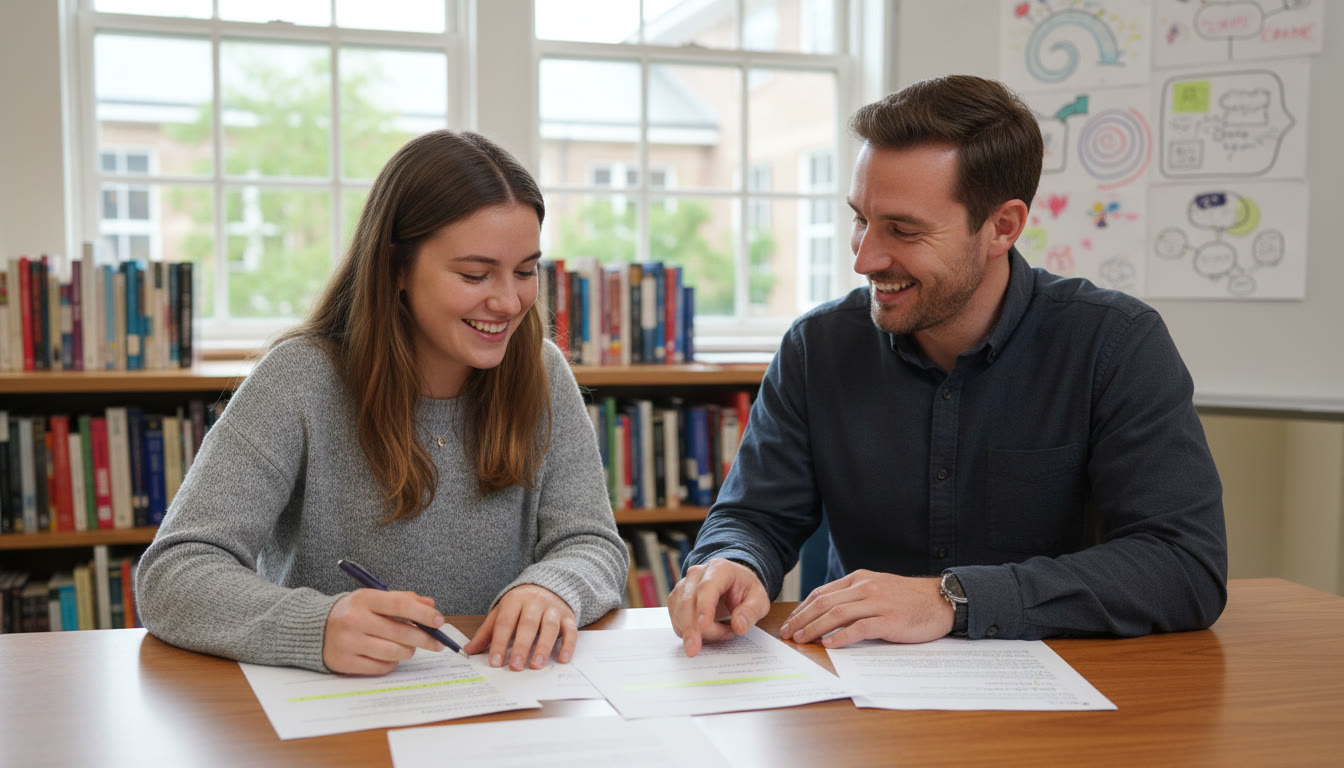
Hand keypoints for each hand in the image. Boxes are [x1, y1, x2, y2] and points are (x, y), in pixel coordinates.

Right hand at [322, 589, 447, 674]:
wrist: (314, 629)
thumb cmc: (352, 612)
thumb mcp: (373, 598)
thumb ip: (403, 599)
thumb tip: (430, 607)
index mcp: (363, 599)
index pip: (400, 604)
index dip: (423, 614)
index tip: (440, 621)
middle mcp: (354, 620)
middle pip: (401, 633)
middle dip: (425, 638)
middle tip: (437, 642)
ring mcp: (348, 643)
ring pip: (394, 652)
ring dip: (408, 651)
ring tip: (408, 646)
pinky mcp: (345, 663)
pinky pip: (381, 667)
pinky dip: (391, 662)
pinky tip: (388, 654)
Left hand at [464, 585, 576, 670]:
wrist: (549, 585)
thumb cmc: (522, 605)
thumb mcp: (502, 612)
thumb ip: (487, 632)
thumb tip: (469, 650)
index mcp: (515, 601)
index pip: (505, 622)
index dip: (499, 642)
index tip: (495, 662)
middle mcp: (535, 602)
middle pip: (528, 624)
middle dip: (521, 646)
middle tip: (515, 667)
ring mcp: (553, 609)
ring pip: (549, 627)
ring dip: (543, 647)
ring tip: (536, 665)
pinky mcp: (568, 616)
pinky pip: (571, 630)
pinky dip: (568, 645)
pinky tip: (563, 659)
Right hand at [667, 558, 770, 656]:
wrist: (734, 583)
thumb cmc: (745, 590)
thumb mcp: (759, 600)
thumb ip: (751, 612)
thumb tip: (738, 625)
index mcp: (719, 569)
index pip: (707, 588)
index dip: (704, 607)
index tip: (703, 626)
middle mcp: (696, 574)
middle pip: (687, 603)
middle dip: (691, 628)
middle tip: (694, 650)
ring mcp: (683, 586)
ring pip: (680, 614)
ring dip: (697, 632)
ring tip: (723, 632)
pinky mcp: (676, 599)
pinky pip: (677, 620)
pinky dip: (690, 632)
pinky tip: (709, 632)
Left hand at [777, 570, 953, 648]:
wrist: (941, 600)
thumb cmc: (908, 599)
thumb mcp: (877, 588)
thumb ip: (854, 596)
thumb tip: (826, 613)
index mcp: (859, 579)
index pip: (821, 592)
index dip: (802, 608)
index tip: (789, 622)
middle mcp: (865, 587)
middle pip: (824, 603)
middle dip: (801, 619)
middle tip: (787, 634)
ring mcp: (877, 603)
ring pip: (837, 614)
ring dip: (815, 628)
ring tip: (802, 640)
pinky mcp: (889, 620)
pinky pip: (859, 628)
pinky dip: (841, 637)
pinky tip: (829, 645)